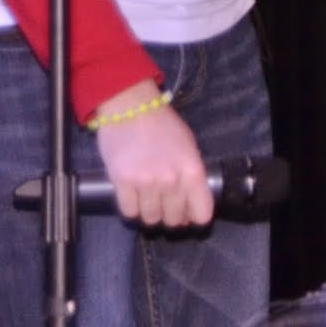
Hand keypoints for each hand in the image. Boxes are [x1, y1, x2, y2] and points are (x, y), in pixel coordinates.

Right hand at [91, 80, 213, 227]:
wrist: (130, 106)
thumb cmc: (162, 126)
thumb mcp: (188, 147)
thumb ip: (191, 177)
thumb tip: (190, 209)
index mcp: (193, 170)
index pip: (202, 214)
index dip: (194, 218)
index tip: (187, 215)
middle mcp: (172, 180)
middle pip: (174, 220)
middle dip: (169, 215)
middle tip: (163, 202)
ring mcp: (146, 182)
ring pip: (150, 219)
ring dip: (149, 212)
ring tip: (146, 196)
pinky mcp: (122, 182)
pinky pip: (129, 212)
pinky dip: (131, 208)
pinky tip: (132, 194)